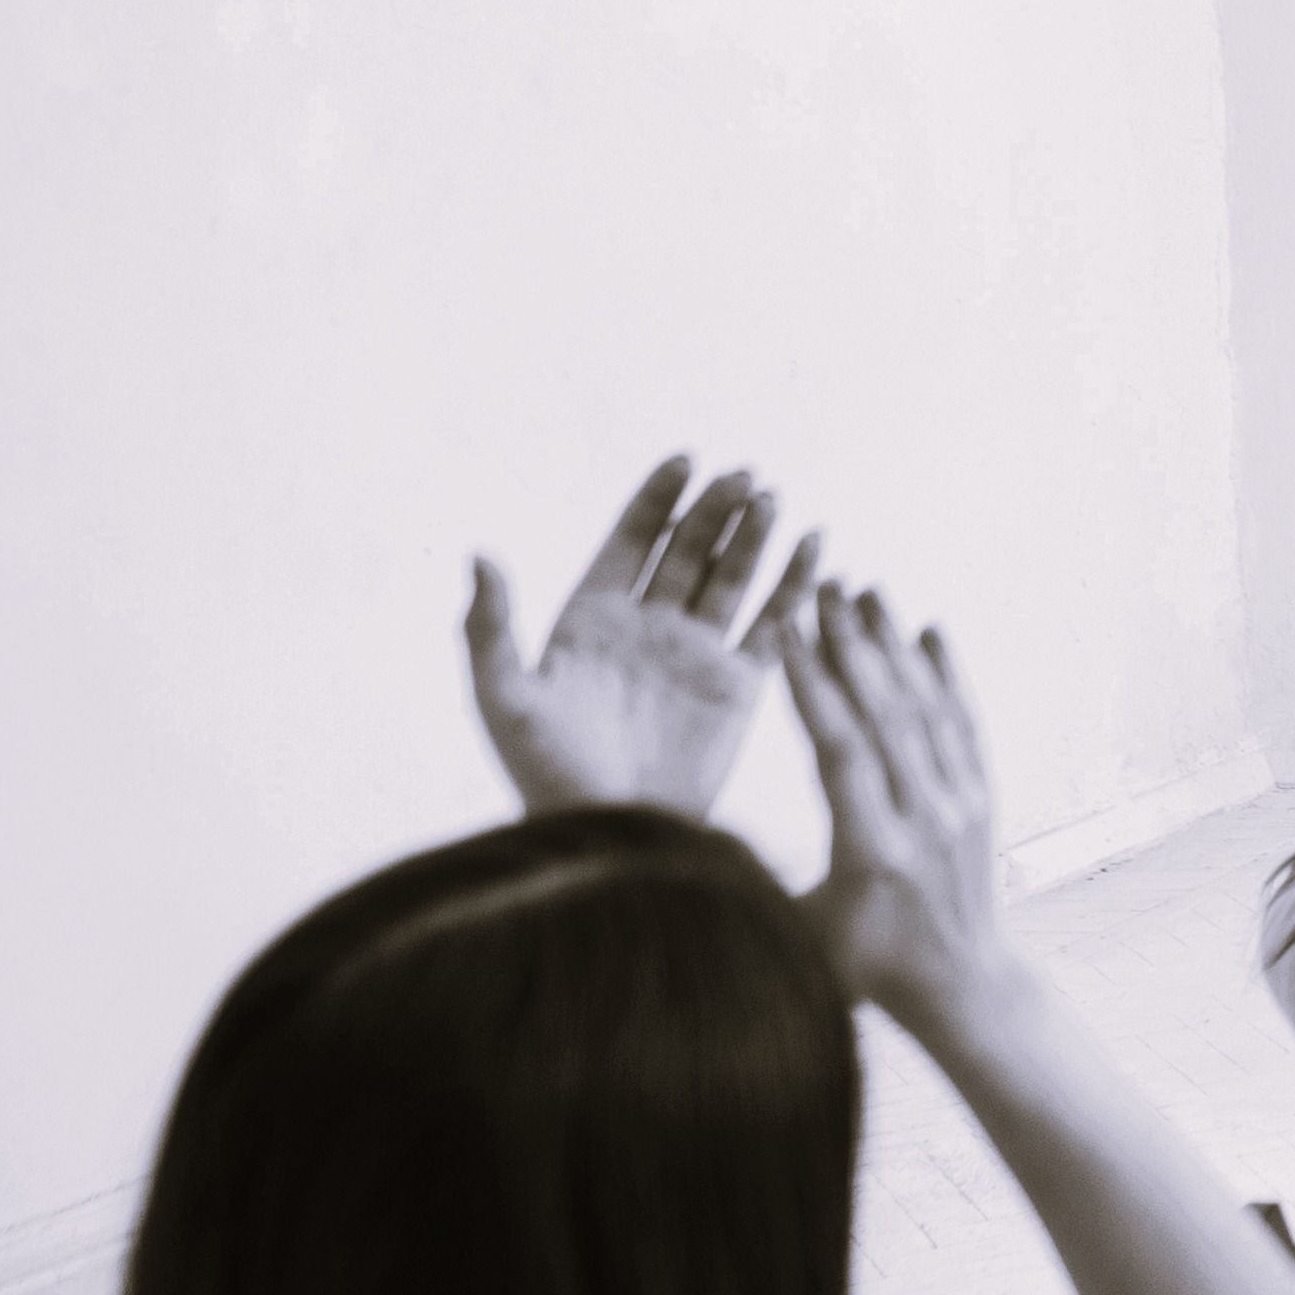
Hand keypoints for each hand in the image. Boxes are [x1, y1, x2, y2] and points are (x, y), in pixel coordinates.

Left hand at [466, 458, 819, 815]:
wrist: (612, 835)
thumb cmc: (545, 773)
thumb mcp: (502, 697)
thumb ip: (489, 626)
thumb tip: (480, 554)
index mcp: (592, 620)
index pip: (632, 541)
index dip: (658, 499)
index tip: (685, 459)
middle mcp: (648, 628)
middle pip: (689, 550)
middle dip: (716, 510)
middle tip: (743, 476)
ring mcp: (696, 654)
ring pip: (733, 577)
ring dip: (754, 537)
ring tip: (773, 498)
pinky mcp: (737, 686)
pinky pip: (773, 625)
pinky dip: (795, 587)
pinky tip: (814, 548)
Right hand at [779, 582, 1003, 1025]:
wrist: (962, 987)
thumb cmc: (860, 972)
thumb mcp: (792, 934)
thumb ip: (747, 884)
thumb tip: (671, 848)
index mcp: (874, 852)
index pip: (842, 749)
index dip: (815, 685)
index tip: (787, 626)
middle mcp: (926, 819)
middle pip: (888, 715)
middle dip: (851, 645)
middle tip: (821, 584)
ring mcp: (962, 805)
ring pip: (928, 710)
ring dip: (895, 647)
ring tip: (865, 591)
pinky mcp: (982, 798)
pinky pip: (965, 724)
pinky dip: (947, 675)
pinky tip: (930, 633)